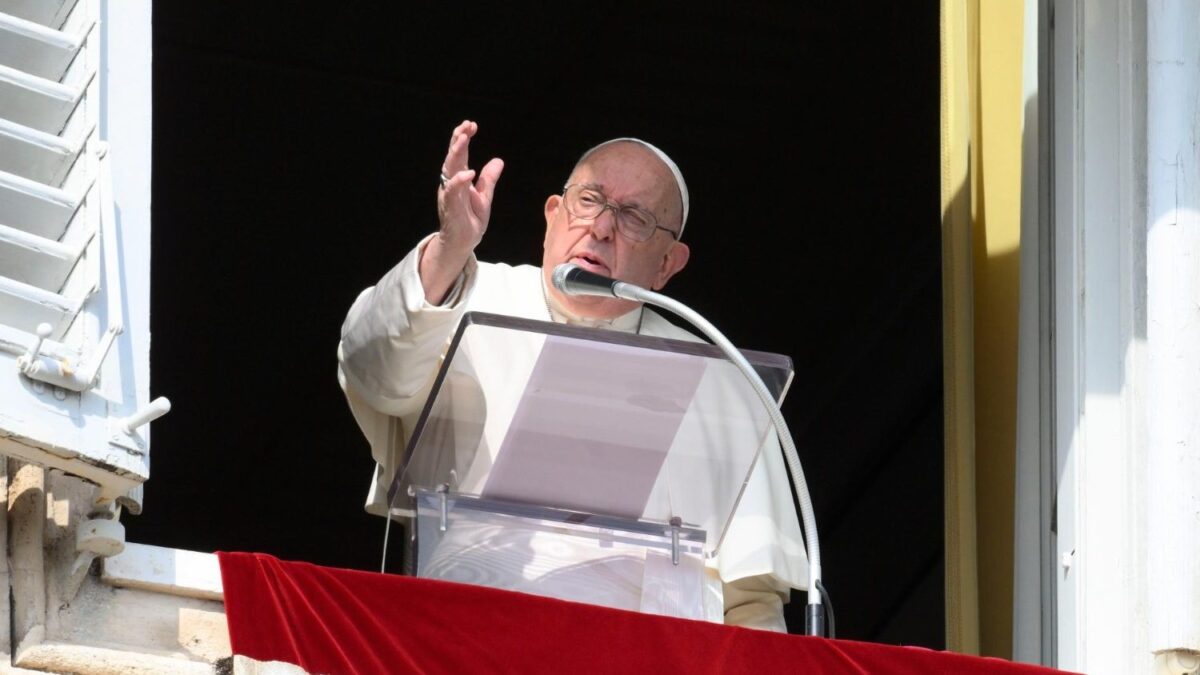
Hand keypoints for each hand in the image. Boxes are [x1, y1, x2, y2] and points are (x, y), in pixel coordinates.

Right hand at [436, 120, 503, 254]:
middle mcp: (451, 182)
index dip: (463, 138)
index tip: (471, 124)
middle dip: (458, 139)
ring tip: (463, 139)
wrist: (464, 242)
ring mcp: (450, 194)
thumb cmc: (470, 219)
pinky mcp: (450, 206)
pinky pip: (452, 191)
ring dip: (456, 153)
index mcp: (459, 178)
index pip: (460, 154)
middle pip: (453, 157)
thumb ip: (489, 179)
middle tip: (466, 125)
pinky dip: (459, 181)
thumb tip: (498, 160)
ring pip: (450, 169)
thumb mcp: (485, 196)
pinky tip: (469, 173)